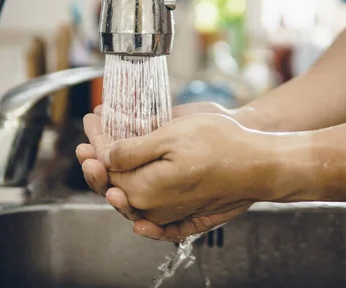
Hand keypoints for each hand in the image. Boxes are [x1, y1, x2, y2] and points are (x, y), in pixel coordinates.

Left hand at [76, 102, 248, 220]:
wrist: (259, 164)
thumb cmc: (220, 145)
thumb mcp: (171, 137)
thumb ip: (132, 151)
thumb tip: (104, 157)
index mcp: (145, 188)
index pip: (108, 168)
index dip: (96, 143)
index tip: (91, 122)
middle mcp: (154, 207)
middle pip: (115, 187)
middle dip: (97, 163)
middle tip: (85, 145)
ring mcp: (171, 214)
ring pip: (133, 201)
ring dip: (114, 182)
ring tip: (99, 165)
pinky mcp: (187, 215)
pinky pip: (158, 224)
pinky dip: (143, 219)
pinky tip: (136, 217)